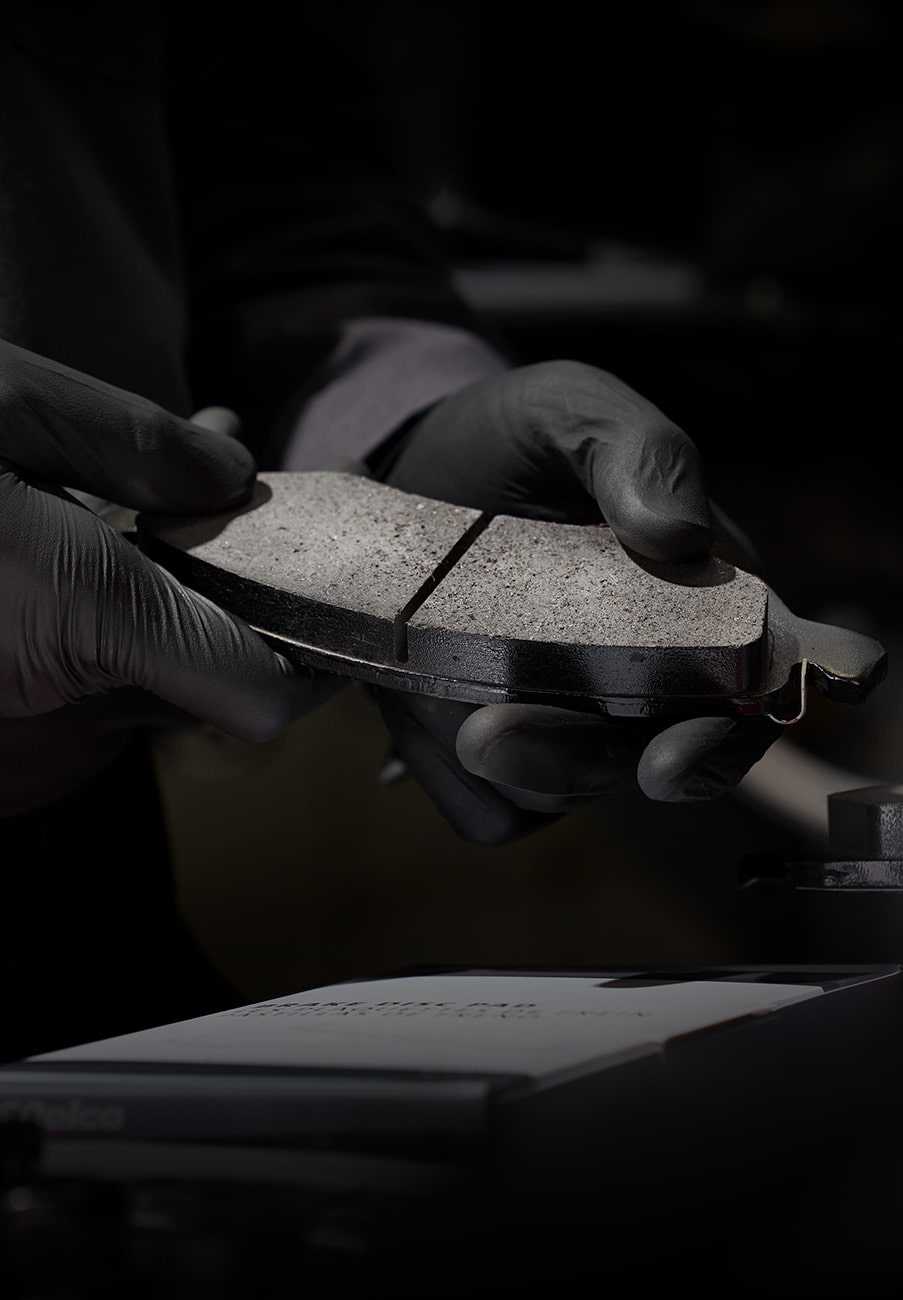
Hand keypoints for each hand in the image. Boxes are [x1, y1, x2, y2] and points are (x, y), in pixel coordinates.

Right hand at [0, 340, 337, 814]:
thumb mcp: (0, 397)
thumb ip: (128, 441)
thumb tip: (227, 474)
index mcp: (88, 611)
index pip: (262, 699)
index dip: (307, 663)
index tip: (319, 608)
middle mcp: (52, 691)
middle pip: (201, 680)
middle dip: (232, 594)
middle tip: (231, 498)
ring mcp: (10, 719)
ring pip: (134, 674)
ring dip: (165, 589)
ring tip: (158, 481)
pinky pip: (70, 673)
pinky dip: (99, 607)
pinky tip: (85, 521)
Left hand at [374, 360, 782, 843]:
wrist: (405, 474)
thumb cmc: (512, 442)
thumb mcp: (570, 410)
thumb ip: (638, 451)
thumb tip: (681, 536)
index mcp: (706, 602)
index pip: (769, 682)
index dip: (744, 730)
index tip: (678, 751)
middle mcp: (657, 681)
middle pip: (665, 762)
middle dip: (587, 760)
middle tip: (497, 735)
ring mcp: (580, 726)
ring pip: (571, 792)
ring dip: (514, 767)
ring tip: (451, 716)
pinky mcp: (505, 762)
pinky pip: (495, 812)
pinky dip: (455, 779)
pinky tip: (423, 712)